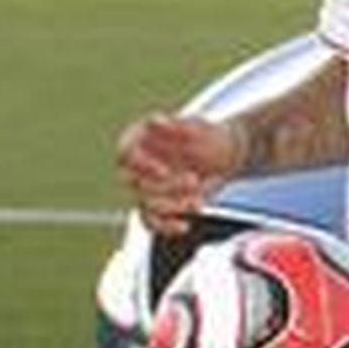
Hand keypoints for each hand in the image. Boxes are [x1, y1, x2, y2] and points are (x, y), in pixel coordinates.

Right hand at [116, 111, 240, 236]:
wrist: (222, 157)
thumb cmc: (206, 137)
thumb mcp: (198, 127)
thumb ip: (177, 125)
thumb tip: (155, 120)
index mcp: (140, 140)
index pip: (125, 153)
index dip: (141, 166)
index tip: (164, 172)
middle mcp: (137, 165)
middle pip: (136, 182)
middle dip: (167, 186)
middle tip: (195, 180)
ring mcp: (144, 187)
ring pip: (145, 204)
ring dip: (172, 206)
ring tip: (199, 200)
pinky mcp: (155, 206)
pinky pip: (151, 222)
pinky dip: (166, 227)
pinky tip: (185, 225)